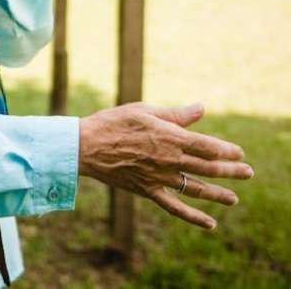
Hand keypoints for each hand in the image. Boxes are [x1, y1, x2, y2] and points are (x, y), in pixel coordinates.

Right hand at [79, 102, 252, 229]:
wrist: (86, 145)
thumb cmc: (113, 122)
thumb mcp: (144, 111)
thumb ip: (175, 114)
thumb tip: (201, 109)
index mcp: (170, 137)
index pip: (208, 146)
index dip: (227, 150)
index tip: (239, 152)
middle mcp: (169, 160)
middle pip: (208, 168)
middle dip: (231, 171)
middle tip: (247, 173)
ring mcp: (160, 178)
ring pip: (196, 189)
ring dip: (218, 194)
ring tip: (234, 198)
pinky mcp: (148, 191)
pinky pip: (175, 207)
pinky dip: (193, 217)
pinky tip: (210, 224)